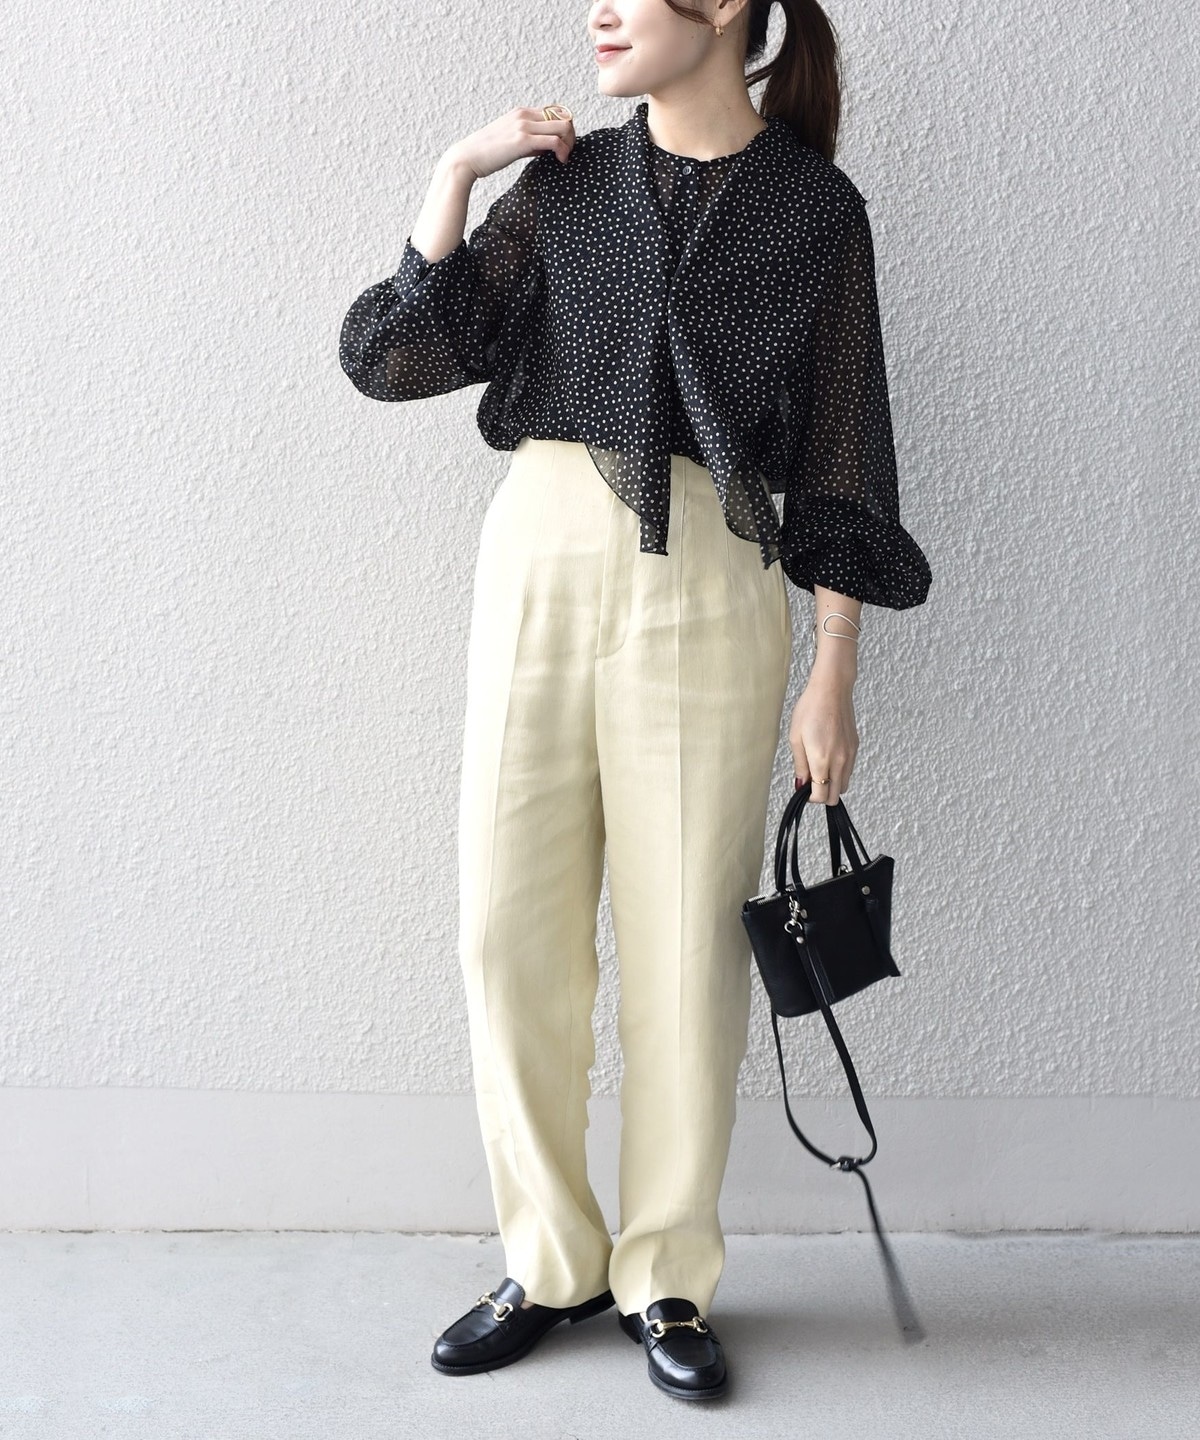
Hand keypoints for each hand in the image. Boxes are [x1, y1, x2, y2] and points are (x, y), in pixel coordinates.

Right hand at [446, 104, 575, 179]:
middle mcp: (524, 114)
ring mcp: (523, 125)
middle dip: (571, 134)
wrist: (467, 158)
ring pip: (563, 126)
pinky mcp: (522, 140)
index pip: (555, 110)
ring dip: (570, 142)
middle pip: (564, 115)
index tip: (563, 143)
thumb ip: (530, 141)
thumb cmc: (486, 154)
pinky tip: (561, 161)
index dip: (565, 126)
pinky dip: (563, 150)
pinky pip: (554, 141)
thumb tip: (548, 148)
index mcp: (521, 112)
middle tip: (567, 152)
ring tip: (565, 157)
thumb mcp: (511, 142)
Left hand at [788, 677, 857, 805]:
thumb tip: (801, 785)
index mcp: (822, 760)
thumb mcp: (796, 738)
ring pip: (844, 785)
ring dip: (831, 784)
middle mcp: (840, 761)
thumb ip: (800, 765)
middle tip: (810, 781)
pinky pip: (849, 770)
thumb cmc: (810, 709)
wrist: (832, 690)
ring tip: (818, 768)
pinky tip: (828, 758)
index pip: (821, 795)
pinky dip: (839, 773)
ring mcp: (850, 755)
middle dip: (822, 794)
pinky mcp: (855, 748)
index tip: (804, 789)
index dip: (810, 798)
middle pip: (835, 795)